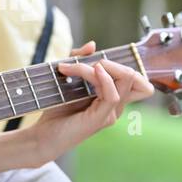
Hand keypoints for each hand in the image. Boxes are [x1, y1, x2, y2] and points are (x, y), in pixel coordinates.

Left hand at [22, 40, 154, 164]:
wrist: (42, 136)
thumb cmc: (55, 111)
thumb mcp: (67, 79)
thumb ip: (79, 60)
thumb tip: (93, 44)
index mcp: (112, 99)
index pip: (139, 81)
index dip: (125, 65)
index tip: (97, 60)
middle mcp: (115, 107)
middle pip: (136, 78)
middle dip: (114, 62)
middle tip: (86, 63)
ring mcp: (109, 114)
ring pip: (124, 81)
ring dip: (98, 66)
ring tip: (73, 67)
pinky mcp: (100, 119)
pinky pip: (113, 95)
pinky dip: (103, 79)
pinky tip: (91, 71)